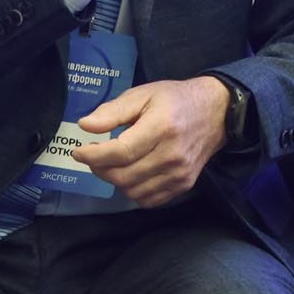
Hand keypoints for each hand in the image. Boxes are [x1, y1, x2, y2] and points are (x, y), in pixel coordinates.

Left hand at [71, 77, 228, 207]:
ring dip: (114, 180)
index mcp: (161, 127)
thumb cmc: (174, 99)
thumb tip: (85, 125)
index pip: (121, 152)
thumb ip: (113, 111)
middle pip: (124, 176)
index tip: (78, 151)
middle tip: (92, 156)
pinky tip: (130, 173)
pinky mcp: (184, 185)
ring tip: (111, 163)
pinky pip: (148, 200)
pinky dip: (132, 190)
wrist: (216, 113)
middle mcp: (172, 155)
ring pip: (133, 191)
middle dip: (99, 169)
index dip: (94, 155)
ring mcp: (180, 174)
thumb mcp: (143, 94)